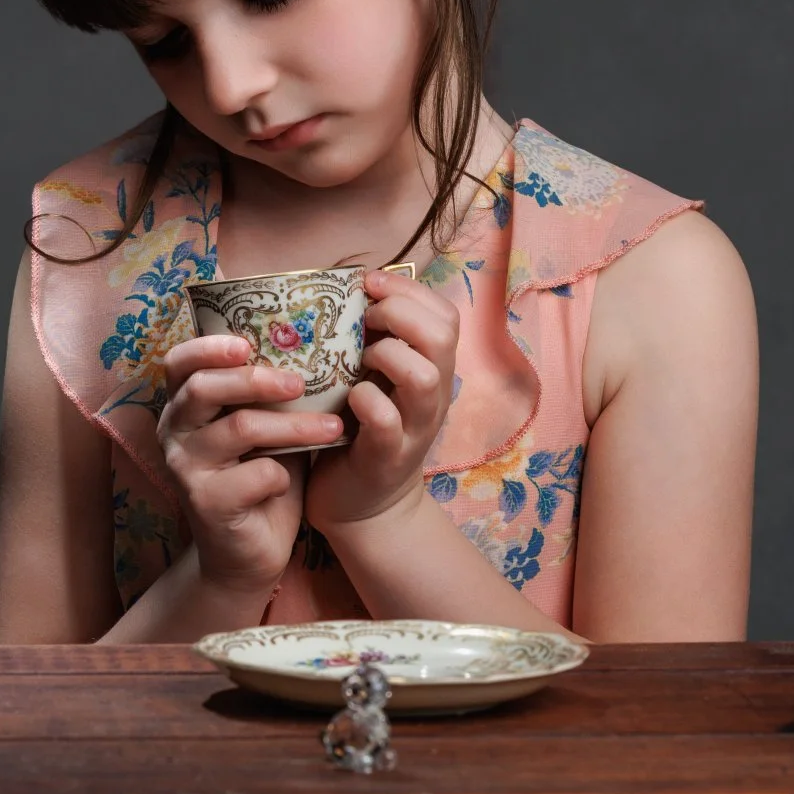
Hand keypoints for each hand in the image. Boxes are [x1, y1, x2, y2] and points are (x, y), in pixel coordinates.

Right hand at [155, 333, 345, 596]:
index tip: (247, 343)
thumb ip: (270, 395)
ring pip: (241, 428)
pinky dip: (283, 475)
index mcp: (184, 408)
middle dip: (257, 379)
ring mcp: (185, 469)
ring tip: (332, 428)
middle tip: (300, 383)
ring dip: (294, 427)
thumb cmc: (259, 479)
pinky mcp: (207, 503)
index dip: (208, 347)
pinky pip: (257, 474)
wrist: (246, 556)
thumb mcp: (263, 430)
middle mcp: (175, 433)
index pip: (179, 364)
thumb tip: (313, 347)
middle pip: (205, 388)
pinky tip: (289, 485)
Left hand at [306, 268, 460, 534]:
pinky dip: (365, 401)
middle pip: (442, 336)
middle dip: (398, 313)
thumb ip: (375, 339)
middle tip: (363, 321)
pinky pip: (385, 420)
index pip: (446, 314)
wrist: (365, 508)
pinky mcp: (387, 457)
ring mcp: (414, 428)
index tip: (369, 285)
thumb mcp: (376, 379)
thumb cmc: (362, 431)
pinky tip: (349, 399)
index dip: (409, 290)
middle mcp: (433, 396)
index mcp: (433, 370)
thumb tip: (348, 285)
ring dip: (385, 356)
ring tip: (359, 361)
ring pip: (423, 376)